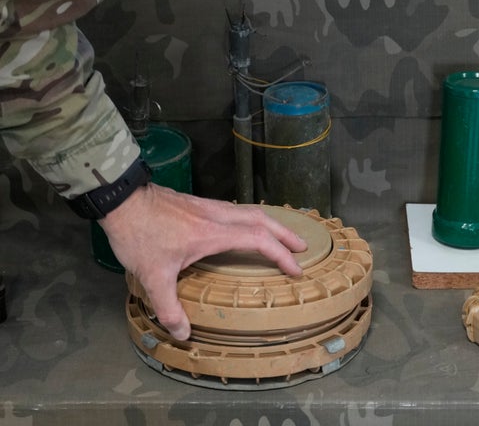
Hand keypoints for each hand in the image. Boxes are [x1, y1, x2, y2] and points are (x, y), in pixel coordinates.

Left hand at [98, 183, 306, 340]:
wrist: (121, 199)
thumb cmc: (139, 235)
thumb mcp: (152, 276)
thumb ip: (168, 306)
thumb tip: (183, 333)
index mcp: (213, 233)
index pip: (258, 240)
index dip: (281, 255)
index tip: (295, 269)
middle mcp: (217, 216)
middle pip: (263, 219)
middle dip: (286, 234)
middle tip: (303, 247)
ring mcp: (208, 207)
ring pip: (250, 211)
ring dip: (271, 223)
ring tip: (281, 236)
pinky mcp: (198, 204)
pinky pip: (236, 210)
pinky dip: (252, 219)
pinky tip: (245, 228)